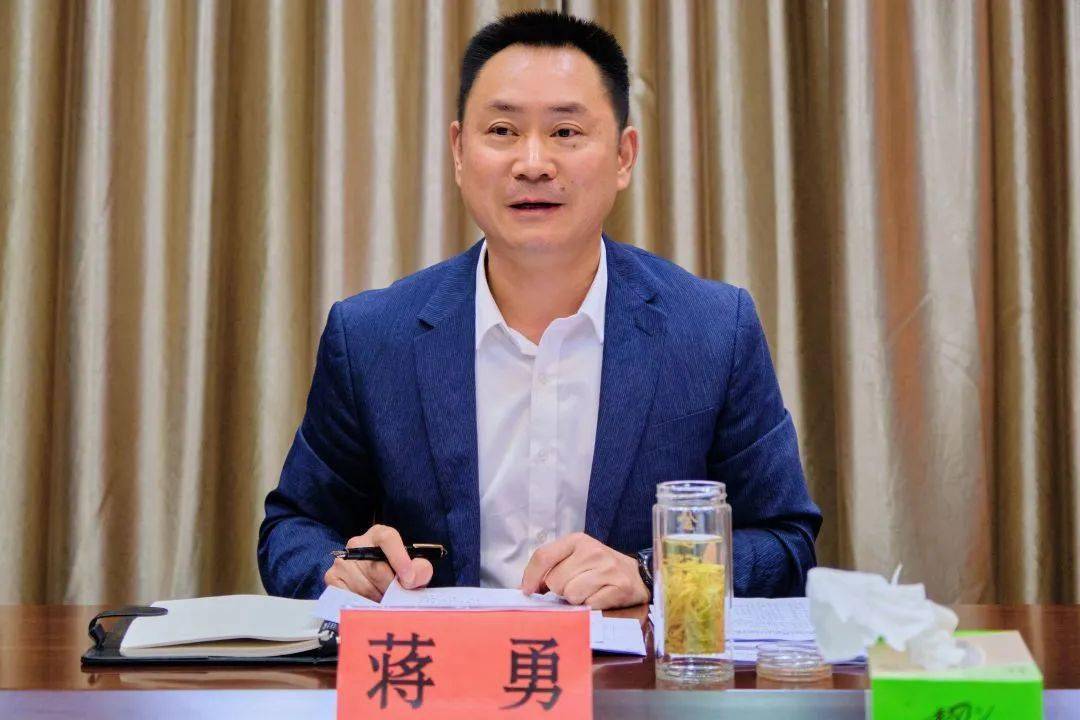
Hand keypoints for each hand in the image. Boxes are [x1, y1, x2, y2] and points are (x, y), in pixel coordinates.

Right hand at [323, 524, 433, 601]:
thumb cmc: (398, 573)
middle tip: (397, 598)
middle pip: (376, 569)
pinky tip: (369, 603)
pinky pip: (348, 596)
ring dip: (378, 600)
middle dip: (391, 588)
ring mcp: (342, 561)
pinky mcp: (332, 578)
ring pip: (363, 587)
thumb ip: (421, 570)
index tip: (408, 578)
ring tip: (384, 601)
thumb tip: (410, 578)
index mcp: (380, 534)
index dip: (399, 558)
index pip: (388, 538)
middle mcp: (357, 543)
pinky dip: (362, 605)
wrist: (378, 582)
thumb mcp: (414, 569)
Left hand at [519, 532, 648, 609]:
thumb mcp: (575, 558)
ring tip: (587, 593)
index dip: (531, 577)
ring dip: (575, 600)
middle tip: (573, 588)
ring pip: (571, 595)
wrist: (637, 575)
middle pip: (555, 581)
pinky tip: (599, 598)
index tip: (528, 591)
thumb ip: (551, 567)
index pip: (543, 556)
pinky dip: (590, 607)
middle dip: (559, 591)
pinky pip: (590, 605)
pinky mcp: (620, 587)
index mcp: (577, 540)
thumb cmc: (599, 567)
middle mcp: (592, 551)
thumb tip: (525, 589)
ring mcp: (607, 568)